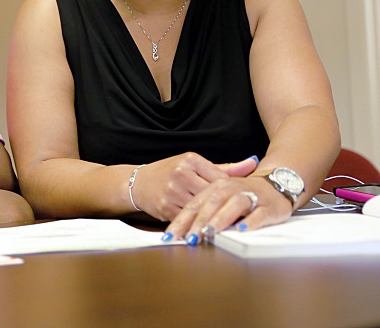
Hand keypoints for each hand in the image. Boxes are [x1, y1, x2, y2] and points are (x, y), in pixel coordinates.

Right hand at [132, 153, 257, 220]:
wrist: (138, 184)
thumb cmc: (170, 172)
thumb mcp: (193, 165)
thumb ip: (225, 168)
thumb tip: (253, 163)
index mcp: (189, 161)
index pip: (220, 178)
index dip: (233, 192)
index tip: (245, 201)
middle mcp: (180, 175)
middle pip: (212, 195)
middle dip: (226, 207)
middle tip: (245, 218)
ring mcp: (172, 192)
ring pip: (202, 210)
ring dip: (215, 219)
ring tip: (233, 227)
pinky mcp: (166, 208)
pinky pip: (190, 220)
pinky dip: (200, 226)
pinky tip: (211, 231)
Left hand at [163, 175, 293, 244]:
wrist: (275, 184)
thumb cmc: (242, 193)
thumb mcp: (219, 198)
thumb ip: (201, 210)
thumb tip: (181, 231)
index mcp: (215, 187)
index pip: (194, 205)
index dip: (181, 221)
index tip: (170, 237)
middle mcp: (230, 189)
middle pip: (211, 204)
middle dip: (198, 222)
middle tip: (189, 238)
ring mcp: (250, 196)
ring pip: (232, 206)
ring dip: (220, 220)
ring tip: (209, 233)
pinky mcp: (269, 206)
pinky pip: (258, 214)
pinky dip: (250, 222)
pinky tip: (241, 230)